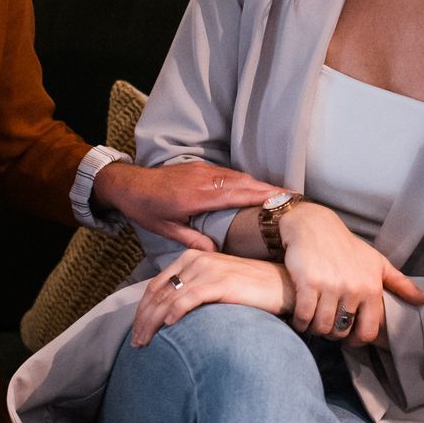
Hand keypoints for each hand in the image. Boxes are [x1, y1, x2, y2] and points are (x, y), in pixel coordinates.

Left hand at [94, 161, 279, 252]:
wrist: (129, 184)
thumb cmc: (146, 209)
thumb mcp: (166, 229)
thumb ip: (192, 241)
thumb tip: (215, 254)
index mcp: (197, 195)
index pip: (237, 194)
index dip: (261, 196)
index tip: (283, 200)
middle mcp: (204, 179)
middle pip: (244, 182)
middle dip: (270, 189)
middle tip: (294, 198)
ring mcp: (204, 171)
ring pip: (239, 176)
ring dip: (260, 184)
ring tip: (282, 194)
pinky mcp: (201, 168)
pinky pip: (230, 173)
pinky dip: (247, 180)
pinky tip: (256, 188)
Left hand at [129, 248, 294, 346]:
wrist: (283, 285)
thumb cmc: (251, 289)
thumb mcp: (217, 284)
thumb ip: (195, 290)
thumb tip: (171, 314)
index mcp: (192, 257)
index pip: (157, 284)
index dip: (143, 309)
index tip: (138, 329)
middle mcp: (197, 259)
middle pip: (158, 292)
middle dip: (143, 319)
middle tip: (137, 342)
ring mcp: (209, 270)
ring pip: (168, 298)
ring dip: (152, 323)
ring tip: (146, 342)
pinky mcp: (221, 282)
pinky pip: (188, 299)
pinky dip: (173, 314)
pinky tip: (167, 328)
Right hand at [280, 204, 423, 345]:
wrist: (315, 226)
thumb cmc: (348, 247)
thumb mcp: (377, 263)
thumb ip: (401, 284)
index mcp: (371, 287)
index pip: (368, 330)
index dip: (357, 340)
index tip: (348, 336)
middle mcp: (353, 288)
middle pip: (342, 331)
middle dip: (334, 334)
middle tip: (329, 327)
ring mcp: (330, 286)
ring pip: (323, 326)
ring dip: (316, 329)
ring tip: (314, 323)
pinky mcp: (308, 283)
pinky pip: (304, 316)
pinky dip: (300, 323)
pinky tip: (300, 319)